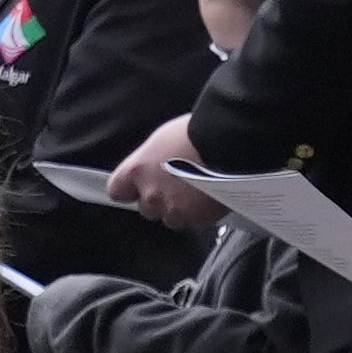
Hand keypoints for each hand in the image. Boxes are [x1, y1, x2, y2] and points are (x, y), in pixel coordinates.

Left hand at [106, 110, 205, 224]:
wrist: (234, 140)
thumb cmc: (200, 131)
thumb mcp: (164, 139)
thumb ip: (151, 160)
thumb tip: (151, 166)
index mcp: (137, 171)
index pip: (117, 191)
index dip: (130, 190)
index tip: (139, 187)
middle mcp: (151, 194)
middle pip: (147, 208)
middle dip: (161, 200)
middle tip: (181, 184)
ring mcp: (174, 209)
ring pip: (171, 218)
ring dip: (181, 209)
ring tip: (200, 190)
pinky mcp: (198, 218)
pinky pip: (195, 221)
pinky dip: (202, 213)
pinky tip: (213, 196)